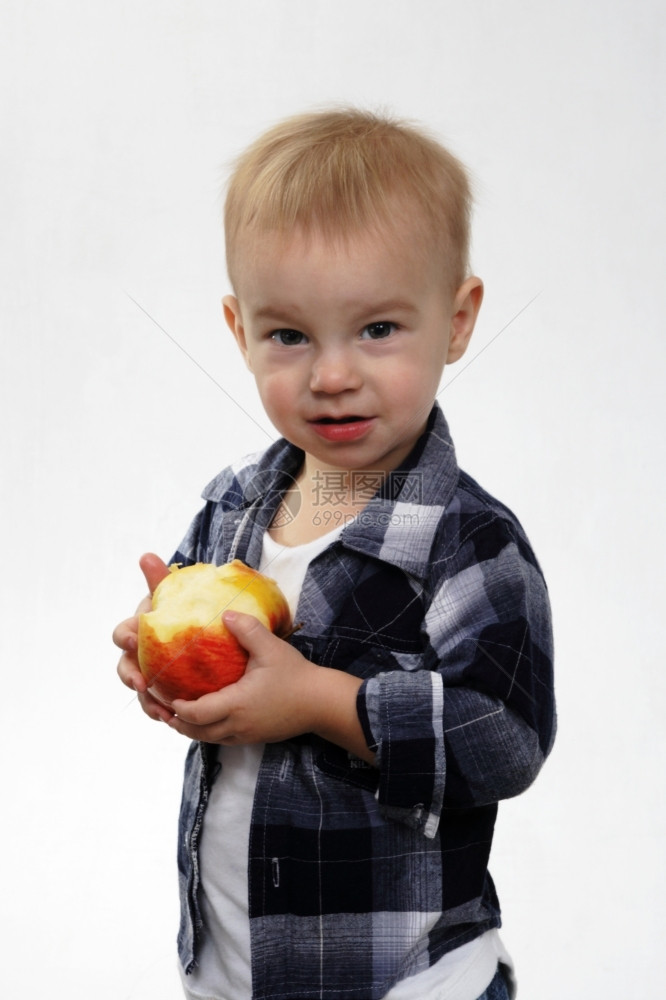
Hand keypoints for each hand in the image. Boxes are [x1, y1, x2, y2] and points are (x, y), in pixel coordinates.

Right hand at [113, 553, 172, 722]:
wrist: (208, 628)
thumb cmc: (187, 607)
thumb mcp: (176, 593)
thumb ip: (161, 578)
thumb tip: (146, 556)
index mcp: (140, 628)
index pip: (123, 633)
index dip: (125, 638)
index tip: (134, 641)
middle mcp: (140, 652)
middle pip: (124, 666)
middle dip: (130, 676)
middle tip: (143, 683)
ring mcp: (150, 671)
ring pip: (139, 689)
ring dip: (146, 702)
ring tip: (162, 711)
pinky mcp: (164, 687)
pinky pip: (156, 703)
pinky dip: (161, 710)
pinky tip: (172, 717)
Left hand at [167, 611, 320, 743]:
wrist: (321, 703)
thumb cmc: (296, 675)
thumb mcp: (271, 648)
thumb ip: (247, 629)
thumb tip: (226, 614)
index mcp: (236, 705)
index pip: (196, 714)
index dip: (178, 707)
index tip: (168, 694)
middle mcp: (237, 725)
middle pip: (197, 732)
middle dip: (178, 722)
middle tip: (165, 708)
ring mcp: (246, 735)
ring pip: (209, 739)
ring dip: (193, 729)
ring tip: (180, 714)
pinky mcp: (255, 738)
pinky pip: (223, 739)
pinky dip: (209, 731)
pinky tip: (208, 716)